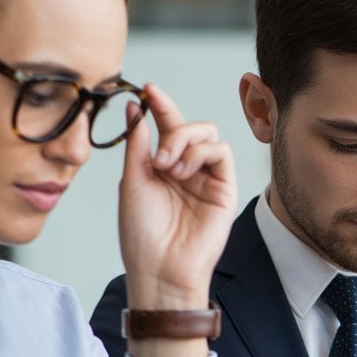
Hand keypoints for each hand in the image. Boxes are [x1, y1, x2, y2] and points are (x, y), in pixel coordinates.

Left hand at [119, 83, 237, 311]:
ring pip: (208, 135)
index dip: (161, 105)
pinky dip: (201, 153)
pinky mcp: (224, 189)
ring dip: (184, 142)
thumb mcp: (132, 181)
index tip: (148, 89)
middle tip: (158, 155)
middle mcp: (186, 170)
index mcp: (162, 168)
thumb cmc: (142, 235)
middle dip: (174, 127)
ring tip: (169, 169)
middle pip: (191, 126)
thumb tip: (138, 108)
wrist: (160, 268)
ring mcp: (207, 179)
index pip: (166, 127)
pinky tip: (184, 173)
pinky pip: (221, 153)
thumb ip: (138, 144)